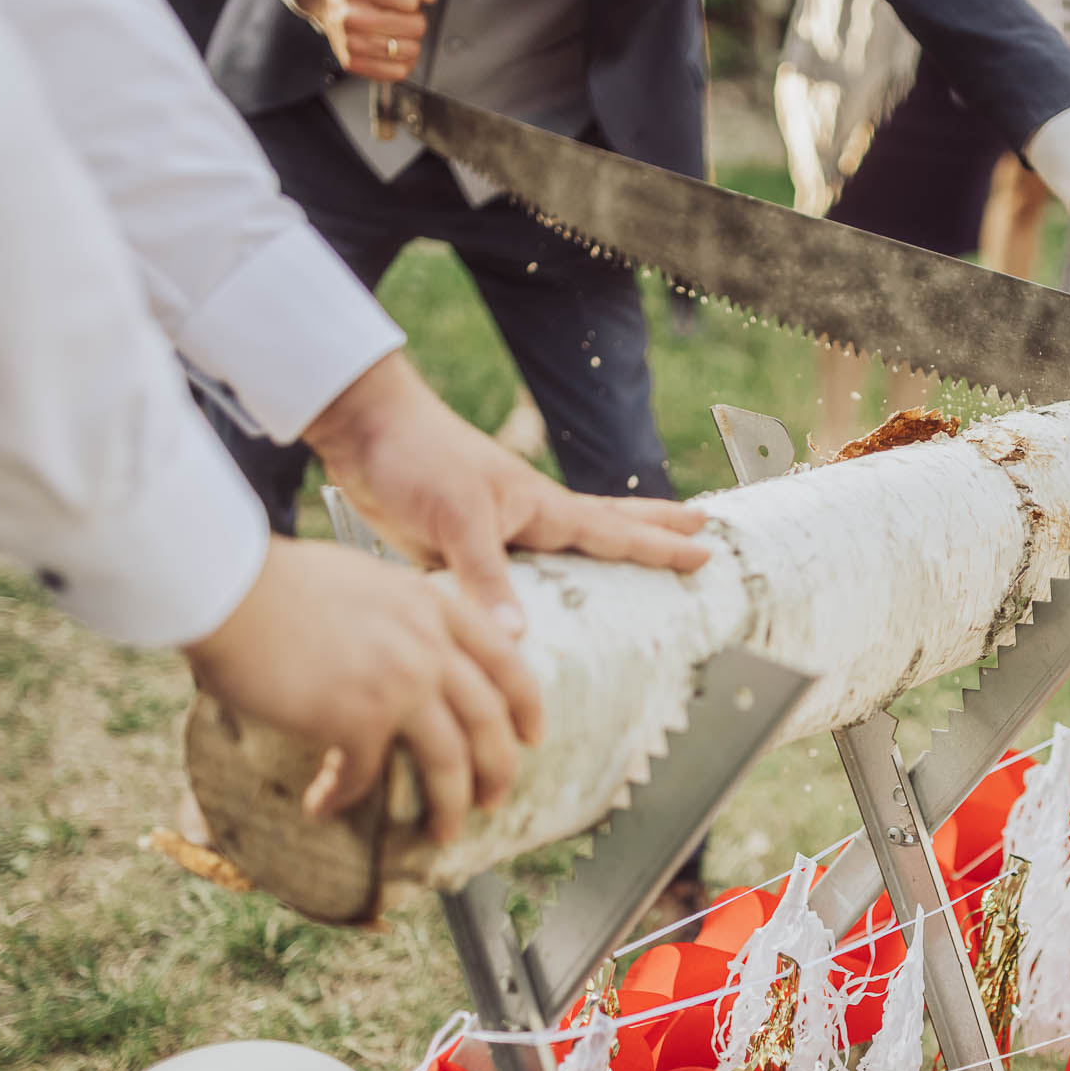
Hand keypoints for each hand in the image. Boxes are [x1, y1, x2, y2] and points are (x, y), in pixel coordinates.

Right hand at [183, 538, 537, 841]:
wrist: (231, 585)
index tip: (532, 734)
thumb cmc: (276, 581)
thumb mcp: (364, 581)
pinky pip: (367, 775)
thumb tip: (402, 653)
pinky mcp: (359, 716)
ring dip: (450, 805)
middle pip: (489, 719)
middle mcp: (430, 644)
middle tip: (494, 798)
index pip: (506, 660)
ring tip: (443, 832)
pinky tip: (324, 805)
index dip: (526, 703)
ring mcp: (401, 681)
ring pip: (450, 760)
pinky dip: (346, 797)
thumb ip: (399, 615)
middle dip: (499, 767)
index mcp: (433, 607)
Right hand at [292, 0, 435, 81]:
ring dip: (411, 42)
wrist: (326, 0)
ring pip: (409, 51)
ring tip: (396, 32)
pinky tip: (394, 49)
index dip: (412, 1)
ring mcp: (350, 42)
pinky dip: (403, 62)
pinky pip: (397, 72)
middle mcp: (350, 16)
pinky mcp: (353, 63)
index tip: (403, 0)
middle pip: (414, 27)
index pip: (409, 2)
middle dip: (415, 21)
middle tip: (401, 17)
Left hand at [302, 352, 710, 633]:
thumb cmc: (417, 459)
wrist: (363, 431)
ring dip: (604, 554)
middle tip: (703, 529)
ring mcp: (499, 532)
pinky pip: (514, 578)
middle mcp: (529, 520)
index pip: (616, 532)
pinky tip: (538, 601)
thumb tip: (519, 639)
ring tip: (638, 560)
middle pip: (608, 525)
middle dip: (655, 530)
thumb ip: (488, 579)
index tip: (706, 553)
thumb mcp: (458, 520)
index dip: (660, 547)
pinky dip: (535, 589)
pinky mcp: (462, 548)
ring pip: (566, 550)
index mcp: (541, 507)